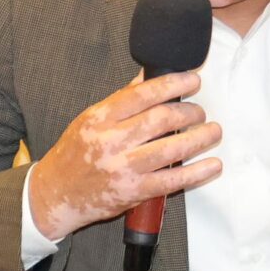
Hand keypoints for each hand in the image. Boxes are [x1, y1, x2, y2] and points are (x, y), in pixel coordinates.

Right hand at [26, 70, 221, 242]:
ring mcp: (124, 168)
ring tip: (214, 131)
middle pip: (161, 119)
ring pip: (171, 148)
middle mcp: (111, 141)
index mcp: (100, 118)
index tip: (193, 80)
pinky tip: (213, 164)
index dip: (173, 84)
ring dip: (199, 138)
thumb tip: (148, 77)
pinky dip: (198, 172)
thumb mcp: (90, 120)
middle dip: (189, 112)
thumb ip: (121, 100)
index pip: (142, 94)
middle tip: (200, 112)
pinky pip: (173, 180)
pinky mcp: (135, 191)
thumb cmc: (75, 154)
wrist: (56, 193)